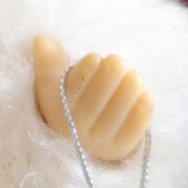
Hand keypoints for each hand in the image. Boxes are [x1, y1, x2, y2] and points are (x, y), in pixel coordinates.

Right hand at [33, 35, 154, 163]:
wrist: (87, 140)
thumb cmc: (73, 102)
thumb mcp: (56, 86)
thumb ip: (49, 63)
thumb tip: (41, 40)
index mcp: (58, 112)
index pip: (68, 93)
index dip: (82, 75)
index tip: (94, 57)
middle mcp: (76, 131)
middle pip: (91, 106)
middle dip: (106, 80)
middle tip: (118, 61)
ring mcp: (99, 143)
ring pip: (113, 119)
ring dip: (125, 95)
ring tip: (133, 76)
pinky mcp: (120, 148)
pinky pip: (131, 133)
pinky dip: (139, 116)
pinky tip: (146, 96)